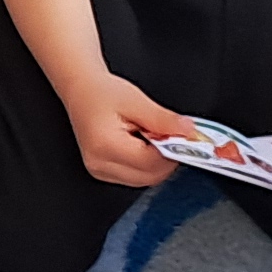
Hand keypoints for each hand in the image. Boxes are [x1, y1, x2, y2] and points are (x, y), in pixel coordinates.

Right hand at [68, 72, 197, 189]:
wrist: (81, 91)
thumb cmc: (102, 93)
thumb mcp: (137, 101)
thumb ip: (164, 120)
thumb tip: (189, 133)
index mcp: (105, 145)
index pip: (150, 162)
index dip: (172, 152)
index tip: (186, 139)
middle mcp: (99, 163)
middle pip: (148, 176)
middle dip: (166, 159)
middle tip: (174, 137)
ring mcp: (99, 171)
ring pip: (143, 180)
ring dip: (157, 163)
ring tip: (154, 139)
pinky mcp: (103, 172)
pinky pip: (134, 177)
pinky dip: (146, 165)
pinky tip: (144, 146)